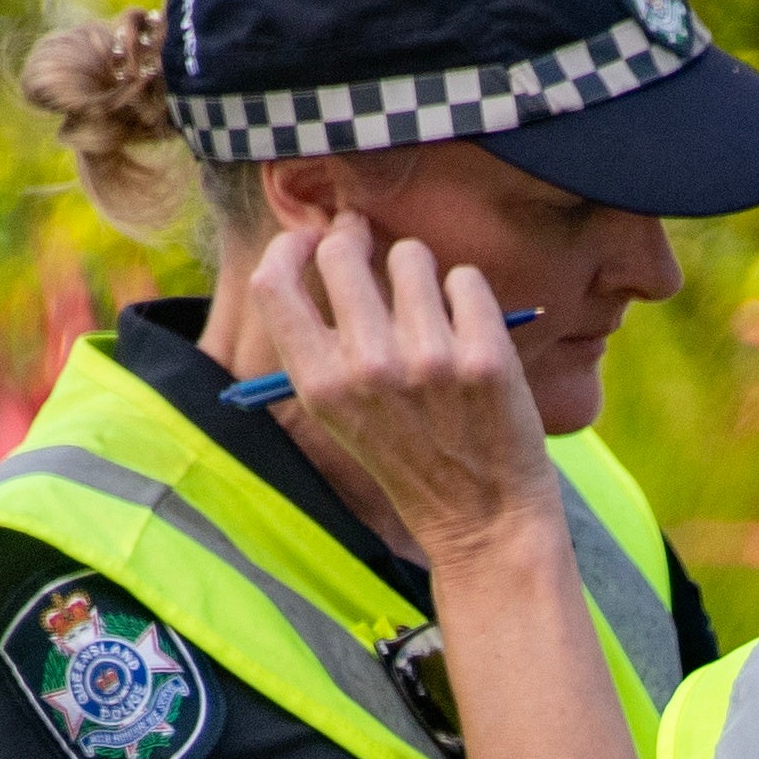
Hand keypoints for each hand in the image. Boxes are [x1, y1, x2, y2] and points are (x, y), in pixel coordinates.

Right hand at [251, 216, 559, 565]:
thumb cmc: (412, 457)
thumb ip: (327, 342)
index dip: (291, 246)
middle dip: (357, 237)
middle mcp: (368, 368)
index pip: (273, 283)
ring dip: (419, 268)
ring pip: (411, 256)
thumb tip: (327, 248)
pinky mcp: (486, 356)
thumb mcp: (343, 414)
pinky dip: (467, 293)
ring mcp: (429, 360)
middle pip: (341, 252)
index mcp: (320, 385)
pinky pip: (466, 279)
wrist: (485, 521)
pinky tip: (469, 329)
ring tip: (431, 308)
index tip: (312, 238)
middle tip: (374, 247)